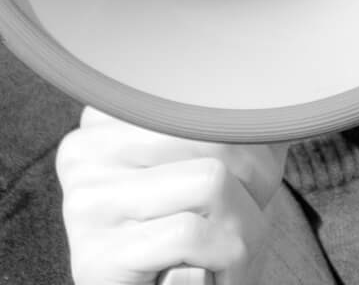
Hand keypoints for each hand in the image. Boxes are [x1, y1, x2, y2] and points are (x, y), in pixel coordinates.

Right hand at [56, 107, 288, 284]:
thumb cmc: (204, 233)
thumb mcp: (228, 163)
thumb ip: (242, 121)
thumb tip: (274, 91)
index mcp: (109, 115)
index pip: (206, 94)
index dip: (248, 140)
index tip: (242, 176)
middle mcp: (84, 149)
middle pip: (214, 134)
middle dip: (255, 185)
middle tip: (241, 222)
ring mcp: (86, 201)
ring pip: (211, 181)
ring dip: (243, 228)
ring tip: (226, 249)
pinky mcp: (95, 256)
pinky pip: (192, 234)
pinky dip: (225, 260)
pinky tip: (210, 272)